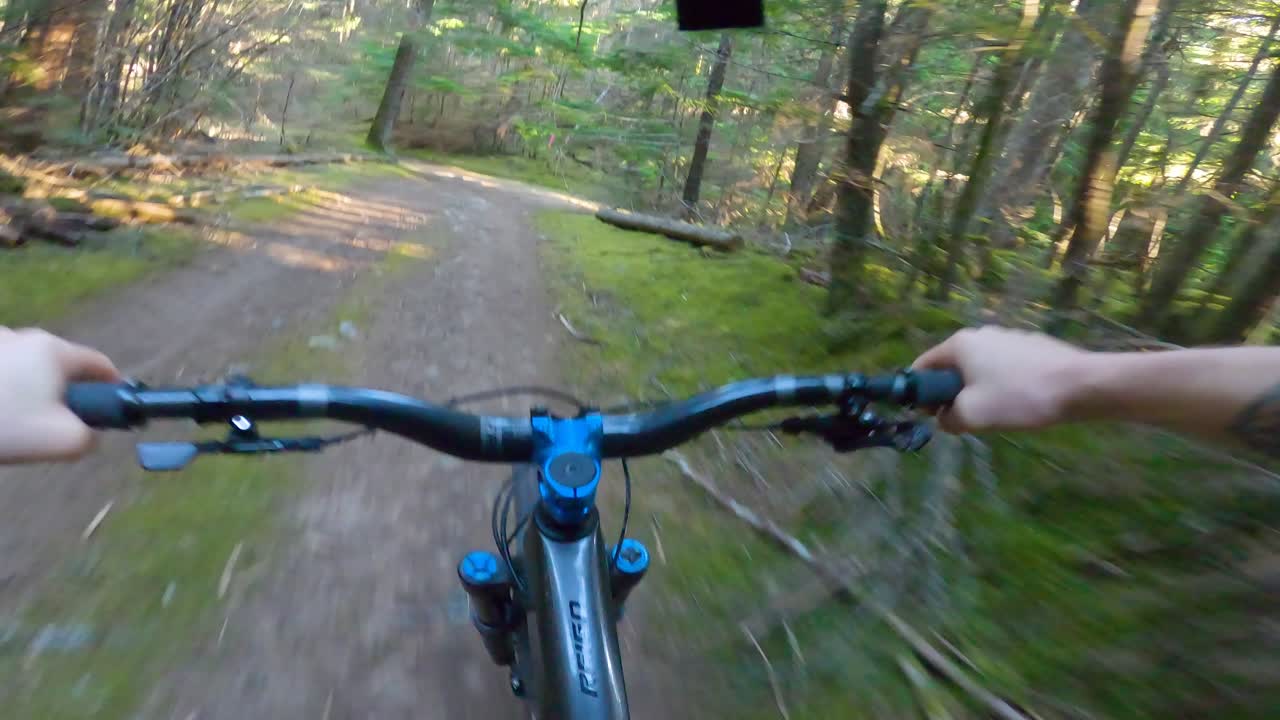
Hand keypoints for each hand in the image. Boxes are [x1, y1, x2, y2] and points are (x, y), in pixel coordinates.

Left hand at [0, 328, 120, 462]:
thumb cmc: (4, 424)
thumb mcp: (62, 441)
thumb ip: (90, 437)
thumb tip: (91, 433)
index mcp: (54, 351)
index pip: (100, 364)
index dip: (113, 387)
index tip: (111, 410)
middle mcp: (25, 337)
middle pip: (60, 365)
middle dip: (65, 393)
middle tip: (55, 424)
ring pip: (27, 368)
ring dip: (29, 390)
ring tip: (13, 422)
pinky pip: (2, 371)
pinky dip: (4, 388)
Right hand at [912, 326, 1091, 433]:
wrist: (1080, 385)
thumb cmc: (1018, 396)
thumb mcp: (972, 416)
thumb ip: (947, 419)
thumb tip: (945, 418)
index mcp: (960, 344)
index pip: (923, 365)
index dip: (920, 392)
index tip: (930, 415)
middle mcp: (982, 333)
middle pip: (953, 367)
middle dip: (953, 393)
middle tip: (965, 418)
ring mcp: (1010, 337)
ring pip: (981, 368)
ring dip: (979, 390)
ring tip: (998, 413)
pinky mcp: (1033, 347)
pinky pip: (1005, 368)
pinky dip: (1004, 384)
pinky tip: (1021, 402)